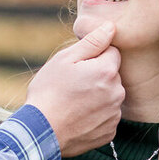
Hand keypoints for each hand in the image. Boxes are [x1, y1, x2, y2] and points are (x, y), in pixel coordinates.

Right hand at [25, 21, 123, 157]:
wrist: (41, 132)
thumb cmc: (49, 92)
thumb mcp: (65, 60)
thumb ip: (92, 42)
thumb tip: (111, 27)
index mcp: (107, 71)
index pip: (112, 52)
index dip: (93, 57)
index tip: (77, 68)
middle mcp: (117, 93)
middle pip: (112, 75)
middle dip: (97, 76)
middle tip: (72, 86)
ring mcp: (114, 115)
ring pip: (110, 96)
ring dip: (98, 96)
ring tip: (74, 103)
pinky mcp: (110, 132)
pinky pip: (107, 116)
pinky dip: (96, 116)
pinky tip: (78, 117)